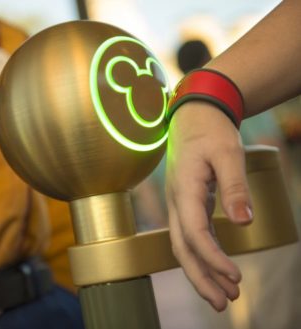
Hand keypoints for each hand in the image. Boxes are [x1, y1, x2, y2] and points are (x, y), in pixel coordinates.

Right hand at [165, 101, 252, 310]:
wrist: (192, 116)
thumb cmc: (210, 132)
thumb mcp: (228, 153)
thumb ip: (234, 187)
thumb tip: (243, 222)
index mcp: (184, 190)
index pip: (194, 232)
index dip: (213, 258)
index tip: (235, 277)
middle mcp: (176, 202)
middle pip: (182, 248)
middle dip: (201, 278)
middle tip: (224, 303)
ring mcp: (178, 204)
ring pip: (183, 246)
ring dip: (201, 272)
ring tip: (224, 296)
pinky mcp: (186, 204)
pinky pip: (190, 236)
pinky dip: (203, 256)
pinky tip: (217, 267)